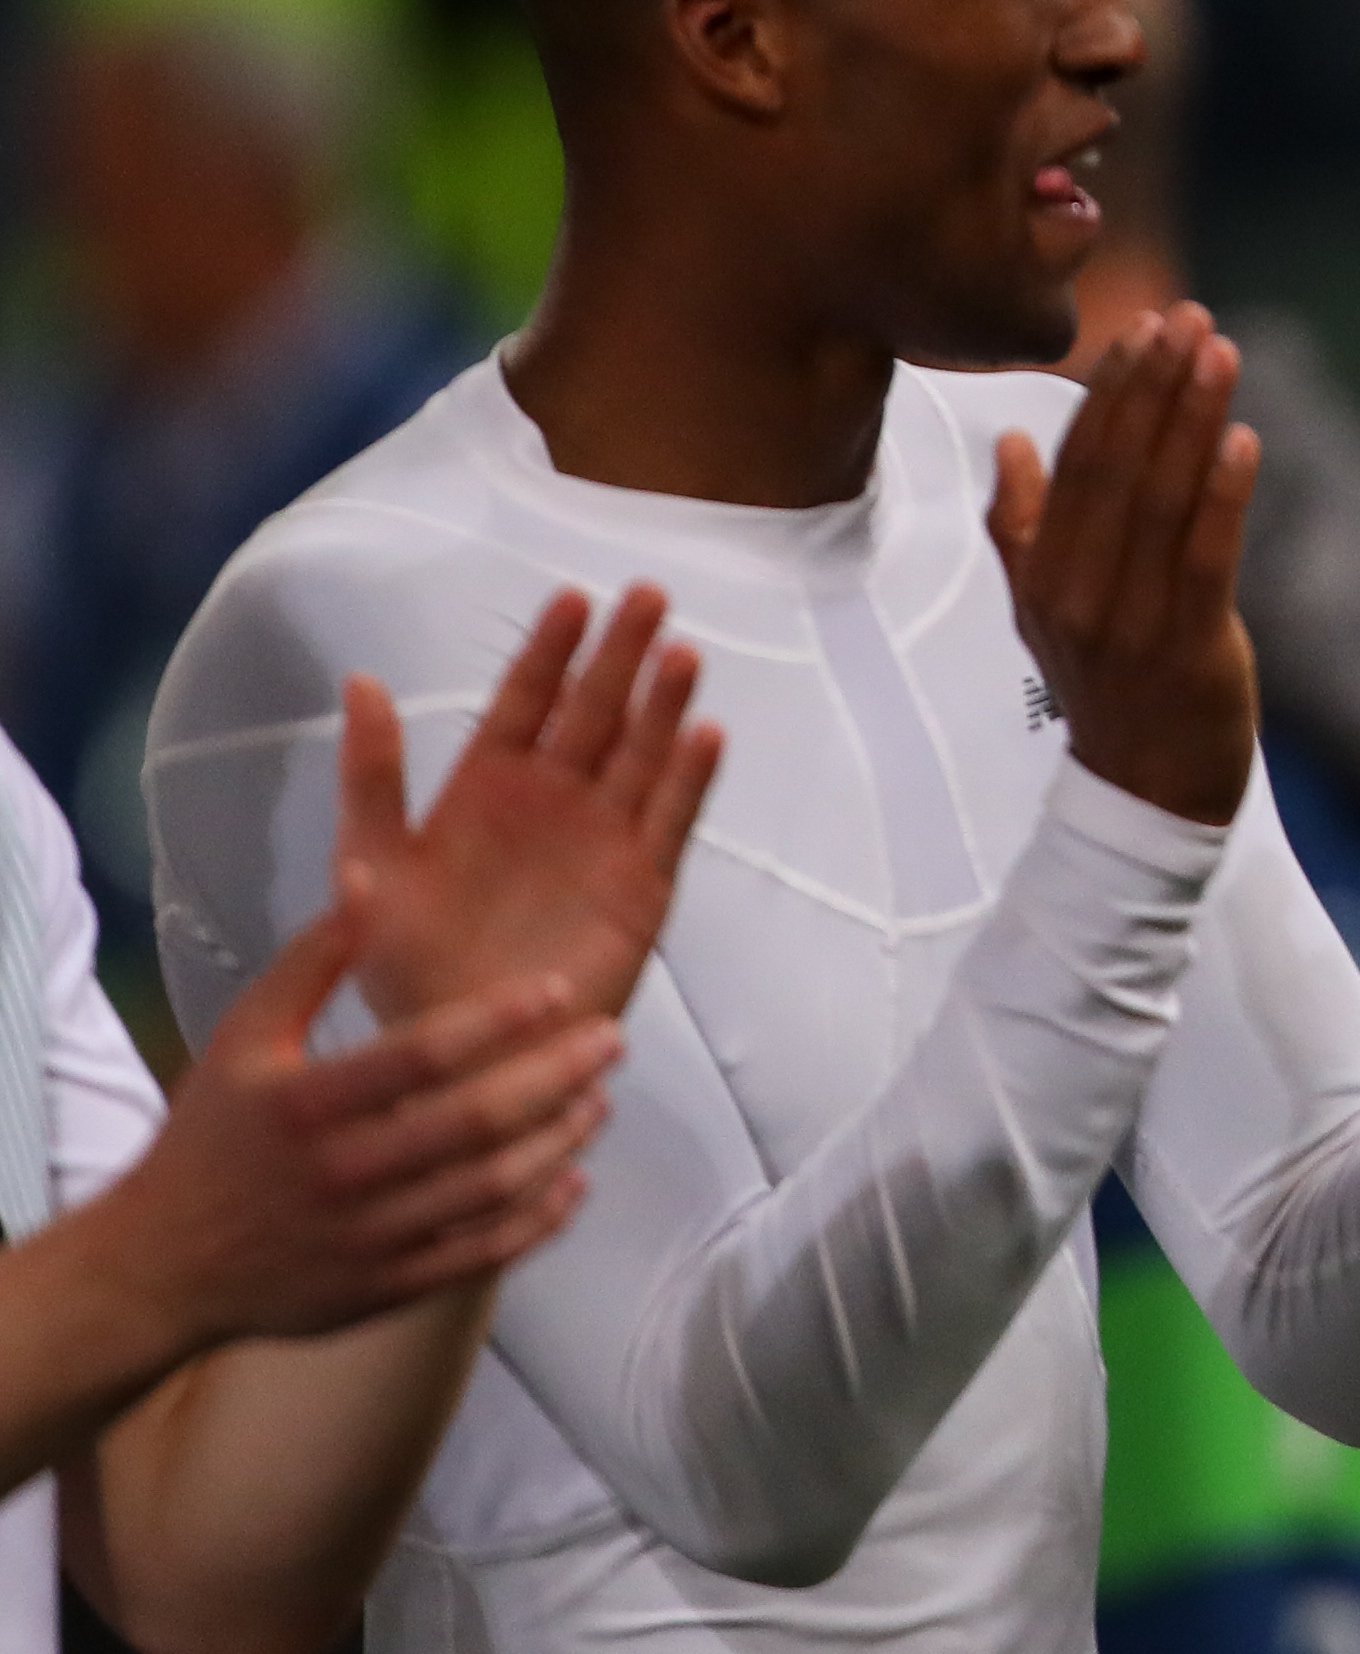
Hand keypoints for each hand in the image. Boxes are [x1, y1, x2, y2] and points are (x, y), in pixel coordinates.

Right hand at [93, 909, 624, 1347]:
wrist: (162, 1264)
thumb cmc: (212, 1134)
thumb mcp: (243, 1036)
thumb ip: (311, 959)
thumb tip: (367, 877)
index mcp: (303, 1104)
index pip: (422, 1053)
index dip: (501, 1019)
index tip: (561, 990)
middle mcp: (339, 1173)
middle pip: (475, 1121)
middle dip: (558, 1076)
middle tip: (612, 1041)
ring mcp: (365, 1238)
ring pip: (491, 1188)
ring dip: (559, 1141)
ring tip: (600, 1100)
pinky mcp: (384, 1289)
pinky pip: (480, 1253)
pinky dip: (539, 1219)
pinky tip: (574, 1180)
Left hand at [333, 587, 721, 1029]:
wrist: (458, 1057)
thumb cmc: (404, 967)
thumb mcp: (370, 864)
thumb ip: (373, 776)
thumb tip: (360, 679)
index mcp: (487, 789)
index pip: (524, 702)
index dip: (548, 651)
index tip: (572, 599)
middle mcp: (553, 802)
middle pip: (596, 713)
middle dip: (620, 654)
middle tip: (647, 595)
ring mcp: (603, 839)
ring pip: (642, 755)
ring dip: (663, 705)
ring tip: (681, 654)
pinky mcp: (643, 886)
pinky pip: (671, 821)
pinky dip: (691, 779)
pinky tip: (706, 735)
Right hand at [987, 302, 1262, 824]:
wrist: (1145, 791)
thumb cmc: (1104, 684)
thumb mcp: (1042, 608)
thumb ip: (1023, 526)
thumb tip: (1010, 440)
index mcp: (1043, 574)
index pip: (1075, 462)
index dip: (1110, 390)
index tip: (1141, 325)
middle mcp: (1077, 593)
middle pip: (1115, 468)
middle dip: (1153, 386)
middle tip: (1188, 317)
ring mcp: (1132, 623)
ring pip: (1161, 502)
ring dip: (1193, 420)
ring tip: (1219, 352)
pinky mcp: (1190, 648)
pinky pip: (1206, 557)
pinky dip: (1224, 494)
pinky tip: (1244, 438)